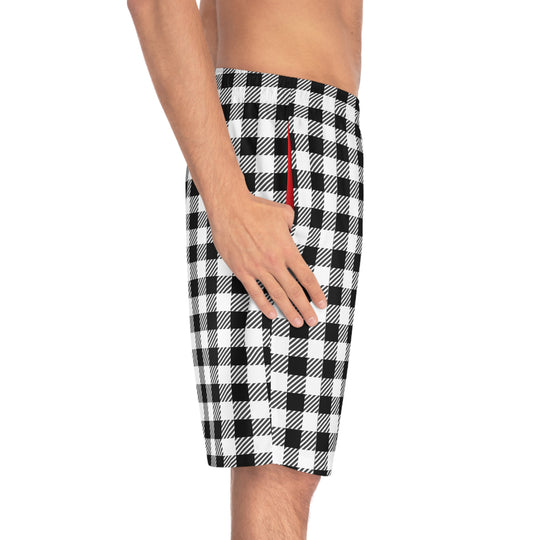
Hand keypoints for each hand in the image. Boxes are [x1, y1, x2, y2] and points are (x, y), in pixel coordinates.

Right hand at [207, 191, 326, 326]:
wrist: (230, 208)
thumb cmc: (256, 208)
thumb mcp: (283, 213)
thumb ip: (292, 225)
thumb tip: (293, 230)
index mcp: (287, 249)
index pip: (306, 277)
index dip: (315, 292)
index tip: (322, 303)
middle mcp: (275, 262)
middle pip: (294, 291)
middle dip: (305, 308)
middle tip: (313, 321)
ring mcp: (257, 268)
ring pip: (277, 295)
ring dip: (288, 310)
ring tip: (297, 322)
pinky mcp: (242, 270)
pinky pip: (255, 292)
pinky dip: (263, 304)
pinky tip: (271, 313)